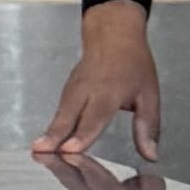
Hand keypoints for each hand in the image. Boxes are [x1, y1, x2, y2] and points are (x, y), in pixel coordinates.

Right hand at [32, 1, 164, 185]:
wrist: (113, 33)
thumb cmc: (133, 64)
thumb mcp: (149, 95)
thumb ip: (147, 126)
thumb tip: (151, 155)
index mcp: (110, 92)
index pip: (95, 116)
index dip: (82, 134)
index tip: (70, 149)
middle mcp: (88, 90)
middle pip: (70, 114)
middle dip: (56, 134)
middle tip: (41, 151)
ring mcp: (74, 87)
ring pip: (61, 111)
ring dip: (50, 131)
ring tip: (39, 148)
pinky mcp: (67, 89)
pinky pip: (60, 108)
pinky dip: (53, 124)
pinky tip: (47, 138)